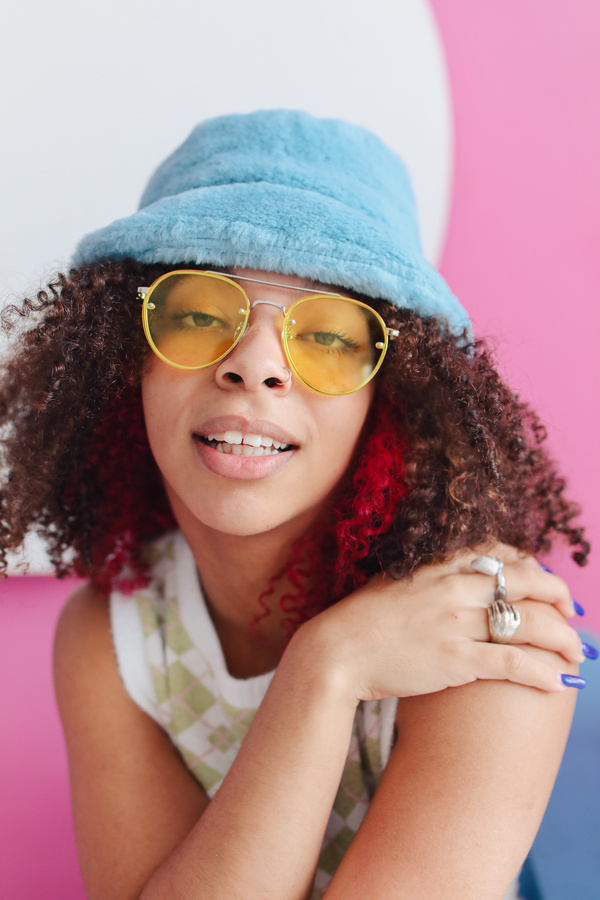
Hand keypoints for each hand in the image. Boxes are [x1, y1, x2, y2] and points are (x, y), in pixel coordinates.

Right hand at [300, 544, 584, 704]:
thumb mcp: (398, 583)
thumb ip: (432, 578)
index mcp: (440, 564)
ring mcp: (457, 622)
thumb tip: (458, 582)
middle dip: (561, 598)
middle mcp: (454, 586)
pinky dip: (543, 672)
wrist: (335, 652)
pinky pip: (513, 662)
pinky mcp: (456, 659)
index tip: (546, 583)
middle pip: (529, 582)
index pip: (505, 555)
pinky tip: (558, 682)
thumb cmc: (361, 621)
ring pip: (530, 622)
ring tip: (578, 655)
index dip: (535, 567)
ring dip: (563, 640)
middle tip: (573, 615)